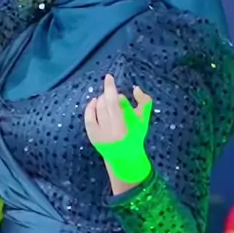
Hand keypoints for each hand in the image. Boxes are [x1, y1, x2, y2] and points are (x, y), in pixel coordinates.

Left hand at [84, 75, 152, 191]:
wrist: (124, 155)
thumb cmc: (135, 135)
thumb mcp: (143, 119)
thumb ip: (144, 101)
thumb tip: (135, 88)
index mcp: (123, 126)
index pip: (114, 102)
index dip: (110, 88)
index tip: (109, 77)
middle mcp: (110, 131)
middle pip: (105, 104)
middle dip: (108, 94)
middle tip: (112, 93)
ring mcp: (100, 134)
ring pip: (97, 109)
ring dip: (101, 99)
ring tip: (106, 98)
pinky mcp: (92, 136)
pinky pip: (88, 118)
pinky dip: (90, 108)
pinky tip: (94, 102)